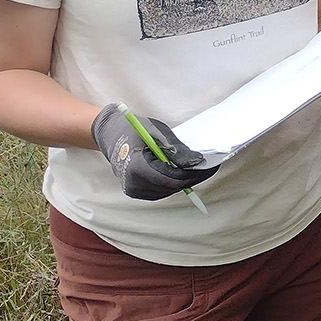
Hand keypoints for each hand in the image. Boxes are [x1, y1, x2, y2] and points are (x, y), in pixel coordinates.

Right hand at [91, 104, 218, 201]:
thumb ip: (177, 149)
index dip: (195, 174)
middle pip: (173, 186)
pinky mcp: (136, 191)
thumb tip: (197, 162)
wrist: (109, 133)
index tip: (211, 167)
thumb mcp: (157, 133)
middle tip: (208, 166)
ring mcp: (134, 190)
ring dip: (183, 180)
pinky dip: (172, 181)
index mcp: (138, 169)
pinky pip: (161, 190)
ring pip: (168, 190)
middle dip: (192, 177)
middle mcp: (134, 184)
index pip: (175, 179)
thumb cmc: (133, 129)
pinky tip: (177, 170)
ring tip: (194, 166)